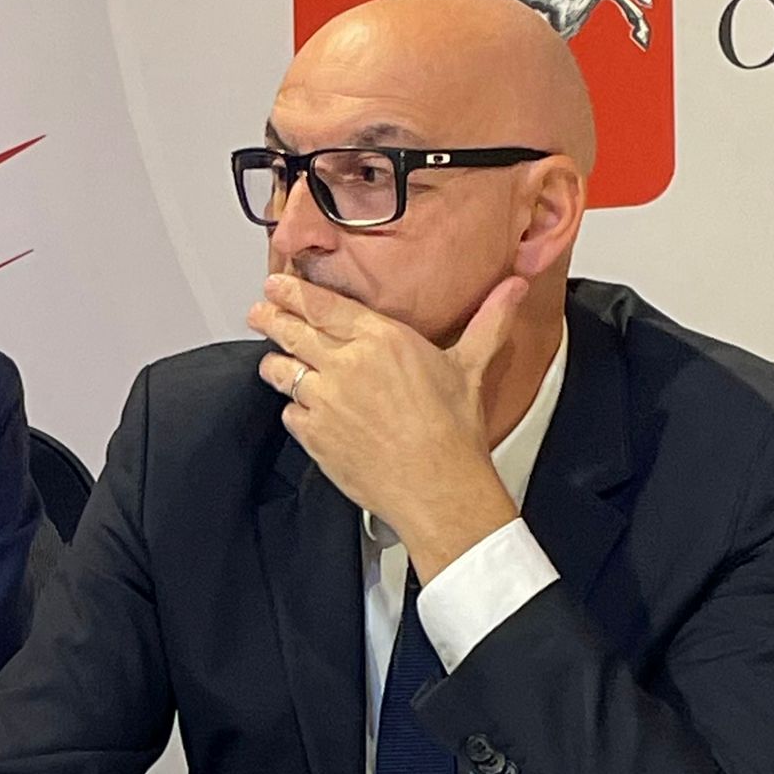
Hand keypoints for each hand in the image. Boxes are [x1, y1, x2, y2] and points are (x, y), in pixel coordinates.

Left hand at [248, 272, 527, 581]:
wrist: (438, 489)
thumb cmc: (454, 432)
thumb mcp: (471, 366)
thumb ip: (488, 321)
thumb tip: (513, 287)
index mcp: (381, 339)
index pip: (322, 304)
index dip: (292, 291)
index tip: (276, 284)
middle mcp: (346, 364)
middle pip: (290, 331)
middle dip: (270, 318)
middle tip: (260, 311)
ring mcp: (324, 400)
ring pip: (280, 371)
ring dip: (275, 364)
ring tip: (275, 361)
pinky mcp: (313, 435)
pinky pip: (289, 414)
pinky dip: (294, 410)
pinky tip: (303, 410)